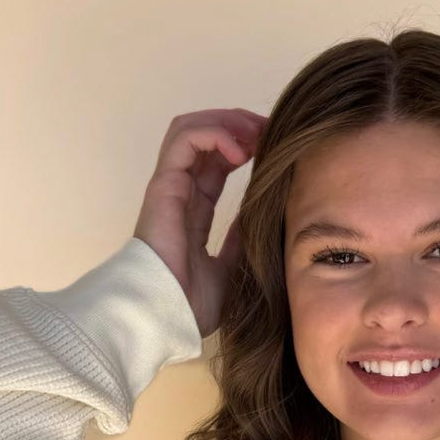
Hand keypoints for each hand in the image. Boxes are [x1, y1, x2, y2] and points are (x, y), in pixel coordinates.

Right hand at [133, 107, 267, 338]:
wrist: (165, 317)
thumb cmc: (190, 304)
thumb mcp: (231, 269)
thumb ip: (241, 240)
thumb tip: (260, 216)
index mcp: (193, 210)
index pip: (217, 163)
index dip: (246, 147)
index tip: (275, 147)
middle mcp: (180, 193)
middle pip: (205, 137)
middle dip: (240, 125)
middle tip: (271, 130)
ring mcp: (170, 186)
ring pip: (191, 128)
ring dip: (227, 122)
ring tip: (256, 133)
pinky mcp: (164, 185)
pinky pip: (184, 139)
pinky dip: (214, 133)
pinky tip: (241, 150)